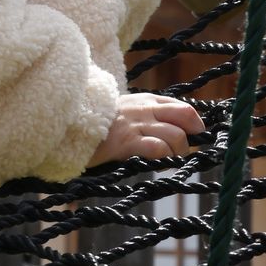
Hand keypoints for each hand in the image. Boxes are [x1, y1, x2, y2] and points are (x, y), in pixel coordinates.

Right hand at [88, 92, 205, 165]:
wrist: (70, 126)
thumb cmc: (98, 124)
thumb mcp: (126, 111)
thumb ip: (148, 115)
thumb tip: (175, 129)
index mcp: (145, 100)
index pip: (183, 107)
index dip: (196, 123)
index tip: (196, 137)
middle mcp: (144, 109)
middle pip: (185, 116)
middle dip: (193, 136)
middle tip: (186, 150)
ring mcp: (135, 125)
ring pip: (176, 135)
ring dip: (179, 152)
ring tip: (169, 161)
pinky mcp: (126, 142)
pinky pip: (158, 148)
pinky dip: (165, 159)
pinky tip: (159, 165)